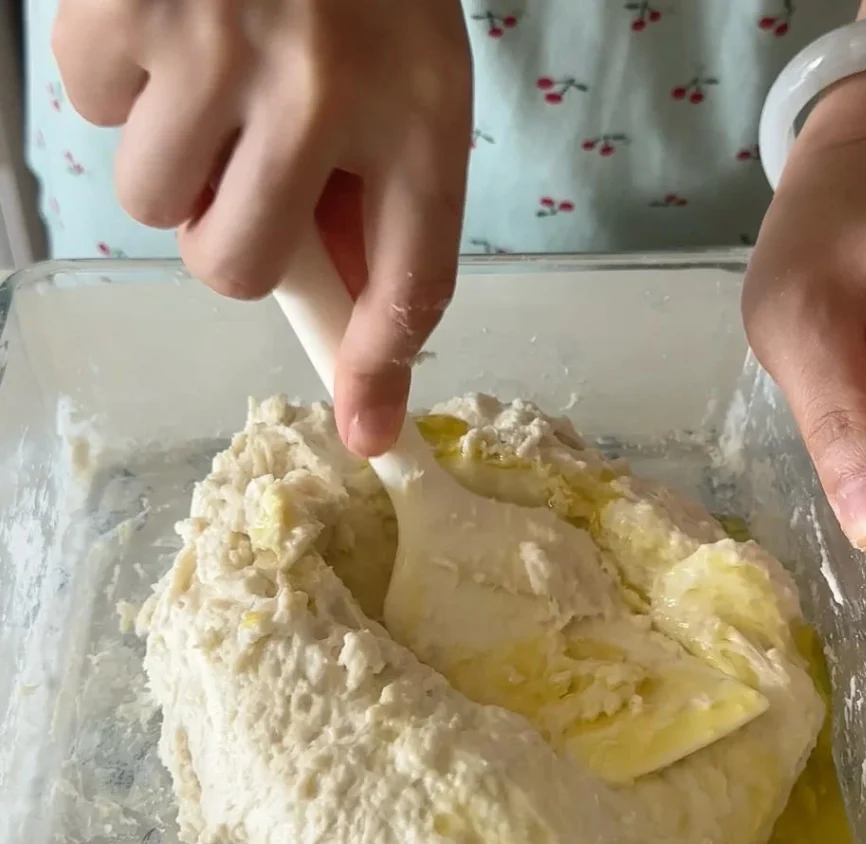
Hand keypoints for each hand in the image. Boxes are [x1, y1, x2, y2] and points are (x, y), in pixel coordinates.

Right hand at [53, 0, 471, 454]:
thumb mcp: (409, 81)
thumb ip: (379, 202)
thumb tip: (342, 331)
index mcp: (420, 113)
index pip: (410, 280)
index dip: (379, 365)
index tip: (367, 430)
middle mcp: (322, 91)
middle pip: (234, 267)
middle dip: (231, 234)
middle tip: (249, 164)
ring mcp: (217, 47)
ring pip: (152, 202)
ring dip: (175, 159)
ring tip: (215, 76)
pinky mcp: (127, 7)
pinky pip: (95, 114)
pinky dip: (124, 85)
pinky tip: (173, 28)